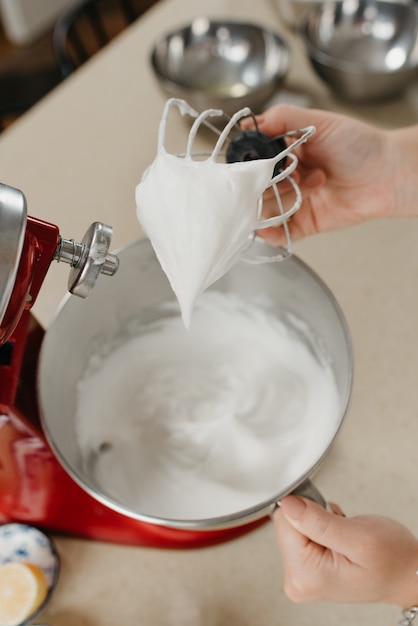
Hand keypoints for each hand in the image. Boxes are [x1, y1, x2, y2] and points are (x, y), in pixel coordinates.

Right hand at [242, 104, 416, 244]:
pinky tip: (264, 229)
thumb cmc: (361, 145)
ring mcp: (296, 201)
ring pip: (267, 209)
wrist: (388, 174)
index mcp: (288, 152)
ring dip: (266, 206)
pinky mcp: (307, 222)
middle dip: (257, 186)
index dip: (249, 162)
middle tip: (267, 182)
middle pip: (257, 187)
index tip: (246, 164)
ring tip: (279, 198)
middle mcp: (289, 177)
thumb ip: (283, 118)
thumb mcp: (319, 121)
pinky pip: (283, 232)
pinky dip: (271, 233)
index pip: (256, 159)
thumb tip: (249, 124)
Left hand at [274, 495, 417, 606]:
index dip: (307, 510)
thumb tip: (288, 504)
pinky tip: (337, 537)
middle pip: (287, 524)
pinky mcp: (304, 567)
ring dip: (318, 521)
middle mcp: (298, 580)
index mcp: (306, 575)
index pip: (283, 521)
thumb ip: (318, 521)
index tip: (329, 515)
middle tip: (340, 527)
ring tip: (342, 534)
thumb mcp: (359, 537)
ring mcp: (300, 575)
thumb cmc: (392, 560)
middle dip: (313, 516)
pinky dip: (320, 527)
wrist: (406, 573)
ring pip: (294, 525)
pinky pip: (301, 532)